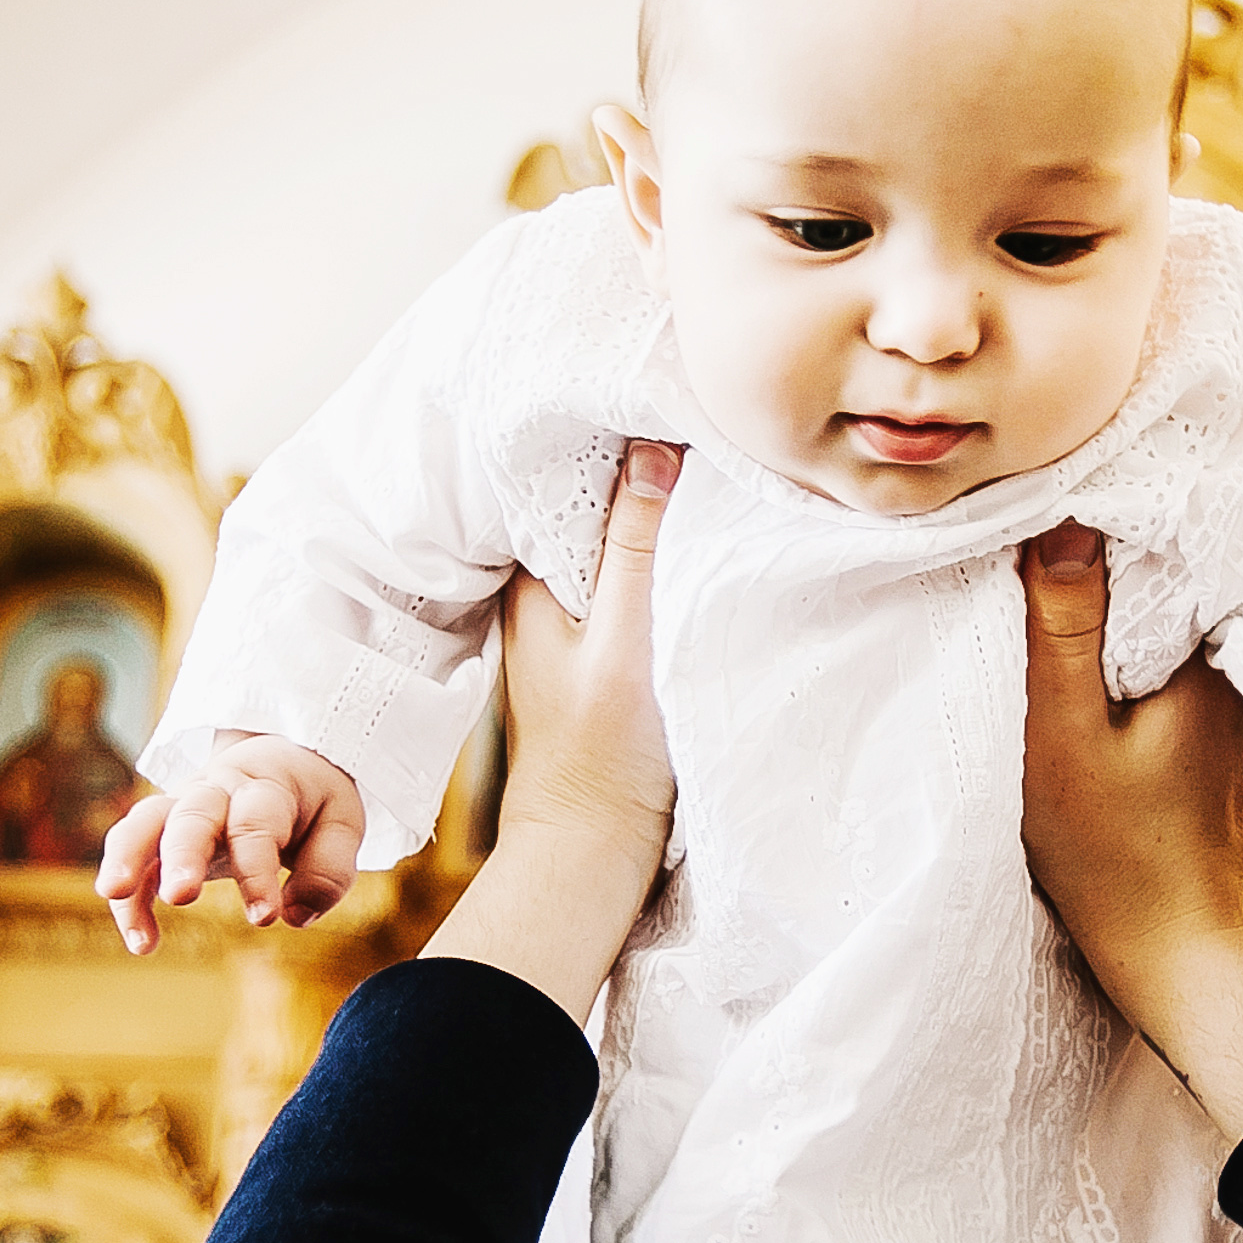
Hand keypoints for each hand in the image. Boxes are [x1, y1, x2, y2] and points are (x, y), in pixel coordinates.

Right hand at [99, 735, 365, 953]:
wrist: (284, 761)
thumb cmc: (312, 803)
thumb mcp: (342, 824)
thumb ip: (329, 870)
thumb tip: (293, 916)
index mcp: (266, 786)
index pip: (254, 824)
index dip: (257, 871)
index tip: (266, 917)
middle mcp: (217, 790)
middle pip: (191, 813)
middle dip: (182, 854)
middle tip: (181, 895)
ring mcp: (182, 807)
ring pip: (145, 822)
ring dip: (128, 857)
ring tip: (114, 894)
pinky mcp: (162, 832)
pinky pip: (133, 856)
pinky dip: (129, 897)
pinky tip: (142, 944)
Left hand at [422, 442, 681, 1021]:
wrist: (594, 850)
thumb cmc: (604, 756)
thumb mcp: (626, 643)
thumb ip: (636, 551)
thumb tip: (651, 450)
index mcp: (533, 582)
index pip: (567, 478)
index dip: (612, 434)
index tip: (660, 392)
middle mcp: (546, 594)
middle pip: (593, 504)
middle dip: (638, 463)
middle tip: (696, 414)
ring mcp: (577, 622)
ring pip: (617, 541)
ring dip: (656, 511)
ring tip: (709, 461)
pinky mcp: (609, 649)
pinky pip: (634, 579)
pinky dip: (664, 555)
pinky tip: (702, 539)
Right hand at [1020, 522, 1242, 1138]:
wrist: (1169, 948)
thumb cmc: (1113, 853)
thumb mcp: (1065, 736)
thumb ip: (1066, 630)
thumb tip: (1068, 521)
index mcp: (1210, 661)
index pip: (1184, 545)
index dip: (1133, 507)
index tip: (1081, 477)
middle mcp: (1237, 669)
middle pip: (1188, 570)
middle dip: (1139, 537)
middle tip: (1072, 496)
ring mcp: (1232, 698)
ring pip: (1184, 610)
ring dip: (1141, 585)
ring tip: (1079, 548)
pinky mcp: (1216, 727)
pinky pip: (1182, 651)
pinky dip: (1148, 632)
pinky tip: (1106, 623)